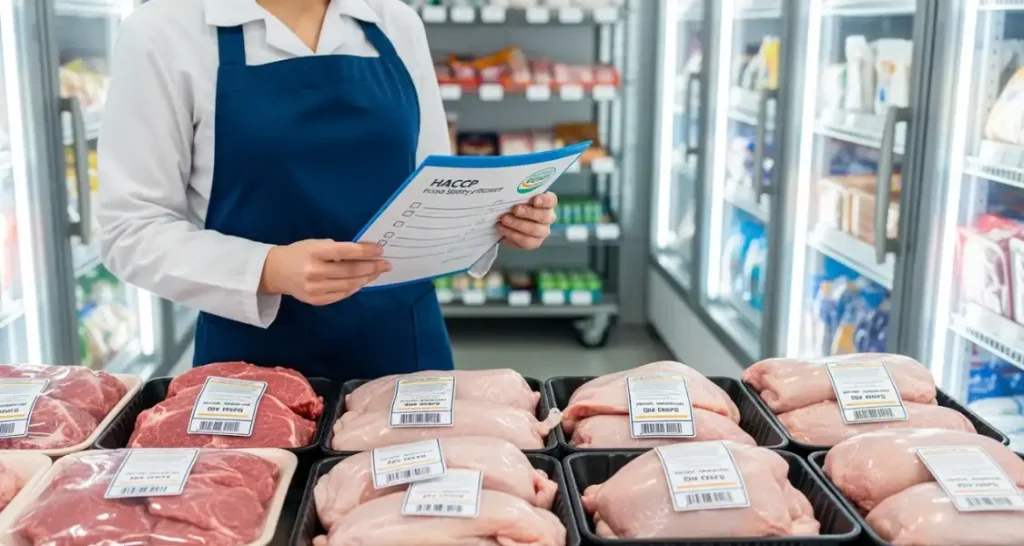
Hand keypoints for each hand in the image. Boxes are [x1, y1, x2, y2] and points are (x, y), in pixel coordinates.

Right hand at [259, 240, 389, 304]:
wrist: (276, 272)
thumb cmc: (299, 253)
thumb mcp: (315, 244)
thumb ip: (336, 248)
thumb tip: (364, 253)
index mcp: (314, 253)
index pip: (345, 252)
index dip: (365, 251)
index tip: (380, 249)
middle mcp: (315, 272)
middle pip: (351, 271)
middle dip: (372, 267)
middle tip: (386, 264)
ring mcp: (315, 289)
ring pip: (349, 285)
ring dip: (366, 278)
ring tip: (377, 272)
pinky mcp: (316, 300)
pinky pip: (342, 295)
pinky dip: (354, 288)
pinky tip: (362, 282)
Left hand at [498, 192, 557, 249]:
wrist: (505, 221)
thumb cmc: (512, 205)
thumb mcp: (514, 195)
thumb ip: (515, 191)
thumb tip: (504, 183)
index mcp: (546, 203)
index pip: (551, 200)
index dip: (545, 201)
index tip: (535, 199)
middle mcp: (547, 217)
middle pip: (545, 216)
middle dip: (528, 213)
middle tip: (515, 209)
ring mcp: (542, 231)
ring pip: (535, 230)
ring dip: (518, 225)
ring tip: (504, 219)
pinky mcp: (533, 242)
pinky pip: (526, 241)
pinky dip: (513, 235)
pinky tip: (503, 229)